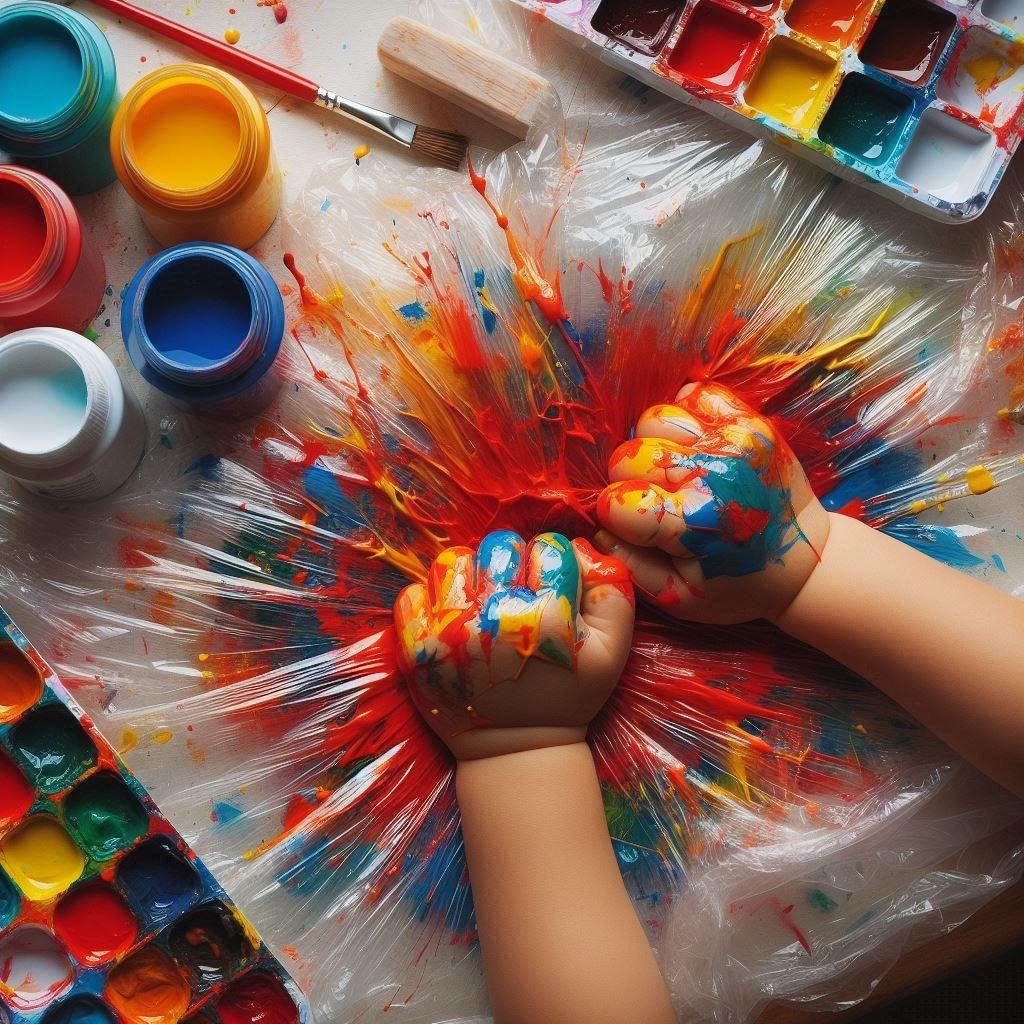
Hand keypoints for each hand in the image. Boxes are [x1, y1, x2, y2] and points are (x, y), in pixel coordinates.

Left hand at [394, 531, 634, 759]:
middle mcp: (496, 619)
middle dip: (511, 563)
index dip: (552, 562)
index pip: (549, 547)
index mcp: (547, 617)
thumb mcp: (613, 650)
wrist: (515, 751)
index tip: (549, 587)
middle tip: (514, 592)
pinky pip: (413, 594)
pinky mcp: (417, 649)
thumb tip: (578, 547)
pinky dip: (430, 601)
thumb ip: (611, 590)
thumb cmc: (567, 694)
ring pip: (454, 561)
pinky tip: (451, 619)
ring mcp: (450, 633)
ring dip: (469, 575)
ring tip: (480, 602)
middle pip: (500, 546)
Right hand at [595, 383, 829, 623]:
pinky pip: (693, 395)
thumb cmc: (735, 583)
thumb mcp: (682, 597)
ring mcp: (733, 440)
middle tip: (655, 500)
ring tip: (674, 470)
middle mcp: (714, 474)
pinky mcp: (748, 420)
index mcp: (696, 523)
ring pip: (655, 418)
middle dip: (630, 480)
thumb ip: (633, 567)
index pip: (618, 502)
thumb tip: (600, 531)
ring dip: (654, 443)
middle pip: (629, 455)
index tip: (631, 525)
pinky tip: (693, 446)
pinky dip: (685, 417)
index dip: (614, 515)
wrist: (803, 557)